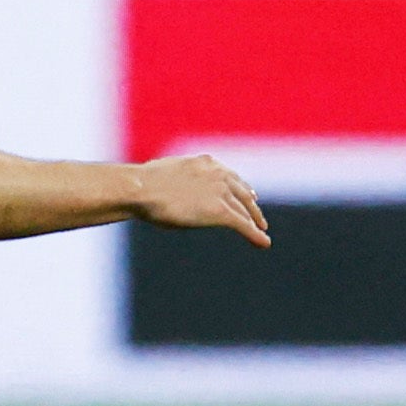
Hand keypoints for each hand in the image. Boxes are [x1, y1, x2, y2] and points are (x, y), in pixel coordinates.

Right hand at [134, 153, 269, 246]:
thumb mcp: (165, 174)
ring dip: (255, 221)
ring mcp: (221, 192)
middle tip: (258, 216)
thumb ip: (178, 179)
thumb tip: (167, 186)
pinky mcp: (220, 211)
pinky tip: (263, 242)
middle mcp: (218, 174)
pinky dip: (255, 234)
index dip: (240, 188)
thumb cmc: (143, 183)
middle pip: (242, 192)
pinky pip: (243, 224)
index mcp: (205, 163)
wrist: (142, 189)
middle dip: (251, 205)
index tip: (247, 195)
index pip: (230, 176)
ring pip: (244, 210)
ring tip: (261, 230)